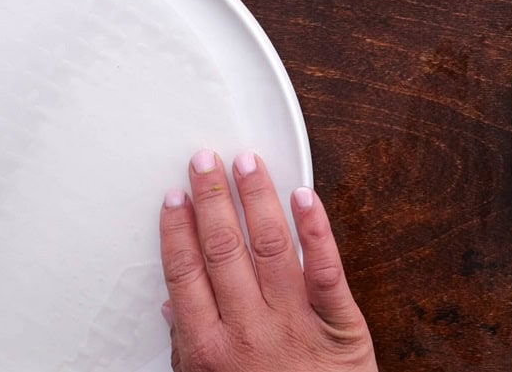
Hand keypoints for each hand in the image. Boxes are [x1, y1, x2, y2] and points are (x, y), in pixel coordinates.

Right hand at [160, 150, 377, 371]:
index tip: (175, 198)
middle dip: (210, 197)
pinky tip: (303, 196)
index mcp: (210, 349)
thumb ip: (186, 349)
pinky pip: (326, 267)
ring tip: (246, 162)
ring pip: (269, 244)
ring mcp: (295, 323)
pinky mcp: (340, 323)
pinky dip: (316, 228)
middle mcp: (249, 330)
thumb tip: (172, 307)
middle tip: (204, 161)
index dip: (177, 228)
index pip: (185, 271)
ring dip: (255, 196)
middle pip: (221, 248)